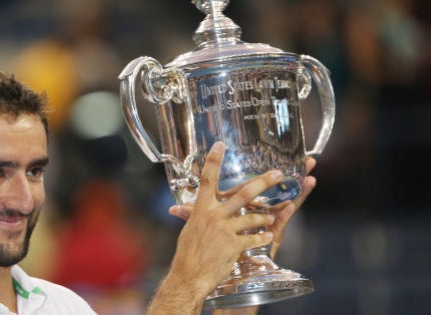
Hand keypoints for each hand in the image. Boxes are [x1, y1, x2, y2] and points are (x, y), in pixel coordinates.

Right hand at [147, 142, 283, 314]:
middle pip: (242, 194)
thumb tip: (177, 209)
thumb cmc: (187, 254)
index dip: (213, 161)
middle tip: (278, 174)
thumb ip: (189, 216)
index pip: (207, 180)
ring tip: (271, 217)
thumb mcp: (188, 230)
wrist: (189, 276)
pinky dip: (262, 237)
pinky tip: (267, 237)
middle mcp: (214, 216)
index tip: (220, 145)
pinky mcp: (235, 245)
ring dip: (265, 217)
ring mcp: (225, 230)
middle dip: (263, 183)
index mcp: (201, 209)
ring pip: (253, 217)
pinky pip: (255, 238)